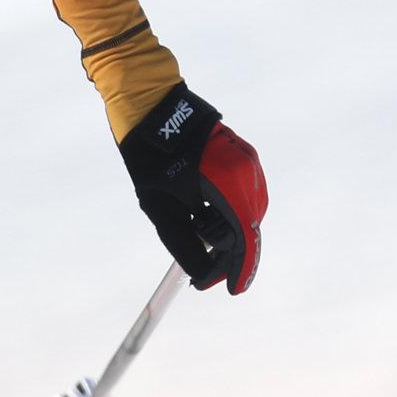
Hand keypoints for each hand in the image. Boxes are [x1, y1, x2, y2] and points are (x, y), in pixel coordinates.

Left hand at [118, 85, 266, 293]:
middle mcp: (246, 171)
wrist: (150, 105)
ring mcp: (248, 161)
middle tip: (204, 272)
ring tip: (197, 234)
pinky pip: (244, 195)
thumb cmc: (148, 156)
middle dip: (230, 252)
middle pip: (249, 226)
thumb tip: (201, 272)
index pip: (243, 236)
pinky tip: (203, 214)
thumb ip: (182, 243)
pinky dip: (228, 212)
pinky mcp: (243, 156)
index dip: (239, 267)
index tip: (232, 290)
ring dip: (228, 231)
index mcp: (227, 182)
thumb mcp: (160, 208)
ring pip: (248, 211)